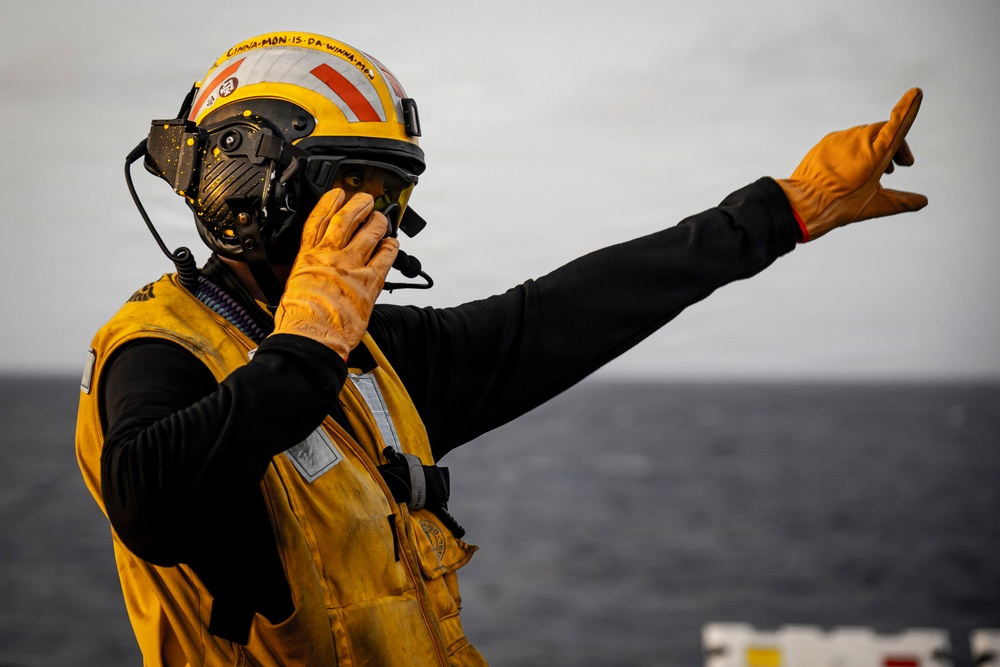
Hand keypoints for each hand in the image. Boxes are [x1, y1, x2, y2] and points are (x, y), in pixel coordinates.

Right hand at [273, 189, 398, 357]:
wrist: (312, 335)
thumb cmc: (300, 319)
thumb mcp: (292, 287)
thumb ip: (305, 274)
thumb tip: (308, 275)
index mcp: (308, 257)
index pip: (319, 221)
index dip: (329, 203)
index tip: (337, 194)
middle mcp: (330, 257)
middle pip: (346, 220)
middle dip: (358, 204)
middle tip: (366, 199)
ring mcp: (351, 266)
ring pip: (368, 233)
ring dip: (377, 222)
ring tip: (382, 218)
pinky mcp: (369, 282)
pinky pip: (385, 258)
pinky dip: (391, 248)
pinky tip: (393, 244)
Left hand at [777, 88, 927, 241]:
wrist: (803, 204)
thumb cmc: (840, 204)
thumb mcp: (875, 205)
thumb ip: (901, 202)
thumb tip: (922, 202)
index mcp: (876, 151)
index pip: (897, 124)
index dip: (908, 109)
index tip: (916, 92)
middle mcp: (858, 139)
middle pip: (883, 133)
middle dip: (895, 147)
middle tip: (899, 167)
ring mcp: (840, 139)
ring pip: (864, 137)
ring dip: (874, 149)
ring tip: (878, 172)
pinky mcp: (825, 143)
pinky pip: (845, 141)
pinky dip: (856, 150)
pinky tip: (853, 170)